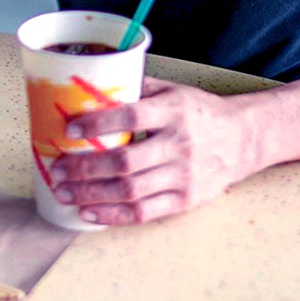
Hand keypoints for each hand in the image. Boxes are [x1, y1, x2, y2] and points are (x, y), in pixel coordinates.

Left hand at [49, 77, 257, 224]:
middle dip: (85, 168)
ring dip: (91, 194)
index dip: (98, 124)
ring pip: (130, 191)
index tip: (70, 129)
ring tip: (64, 193)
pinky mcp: (185, 200)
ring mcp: (183, 176)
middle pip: (125, 162)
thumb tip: (91, 85)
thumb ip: (137, 89)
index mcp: (174, 112)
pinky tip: (89, 212)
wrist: (242, 140)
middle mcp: (179, 145)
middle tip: (57, 169)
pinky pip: (144, 212)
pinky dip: (113, 215)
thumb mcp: (173, 90)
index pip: (131, 117)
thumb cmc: (199, 112)